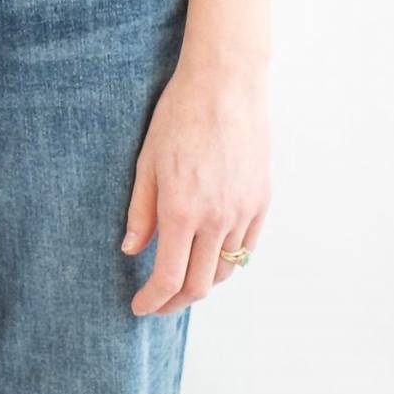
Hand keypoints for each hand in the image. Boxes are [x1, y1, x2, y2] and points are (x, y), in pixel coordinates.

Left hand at [122, 59, 270, 314]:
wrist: (225, 86)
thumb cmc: (178, 117)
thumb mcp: (147, 161)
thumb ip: (140, 211)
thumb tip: (131, 250)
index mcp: (182, 210)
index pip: (169, 277)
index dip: (153, 300)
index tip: (139, 307)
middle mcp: (217, 219)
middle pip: (200, 285)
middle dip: (175, 302)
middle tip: (157, 302)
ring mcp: (243, 212)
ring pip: (226, 271)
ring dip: (202, 283)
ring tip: (180, 279)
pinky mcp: (262, 202)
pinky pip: (246, 248)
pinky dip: (226, 261)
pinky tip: (209, 256)